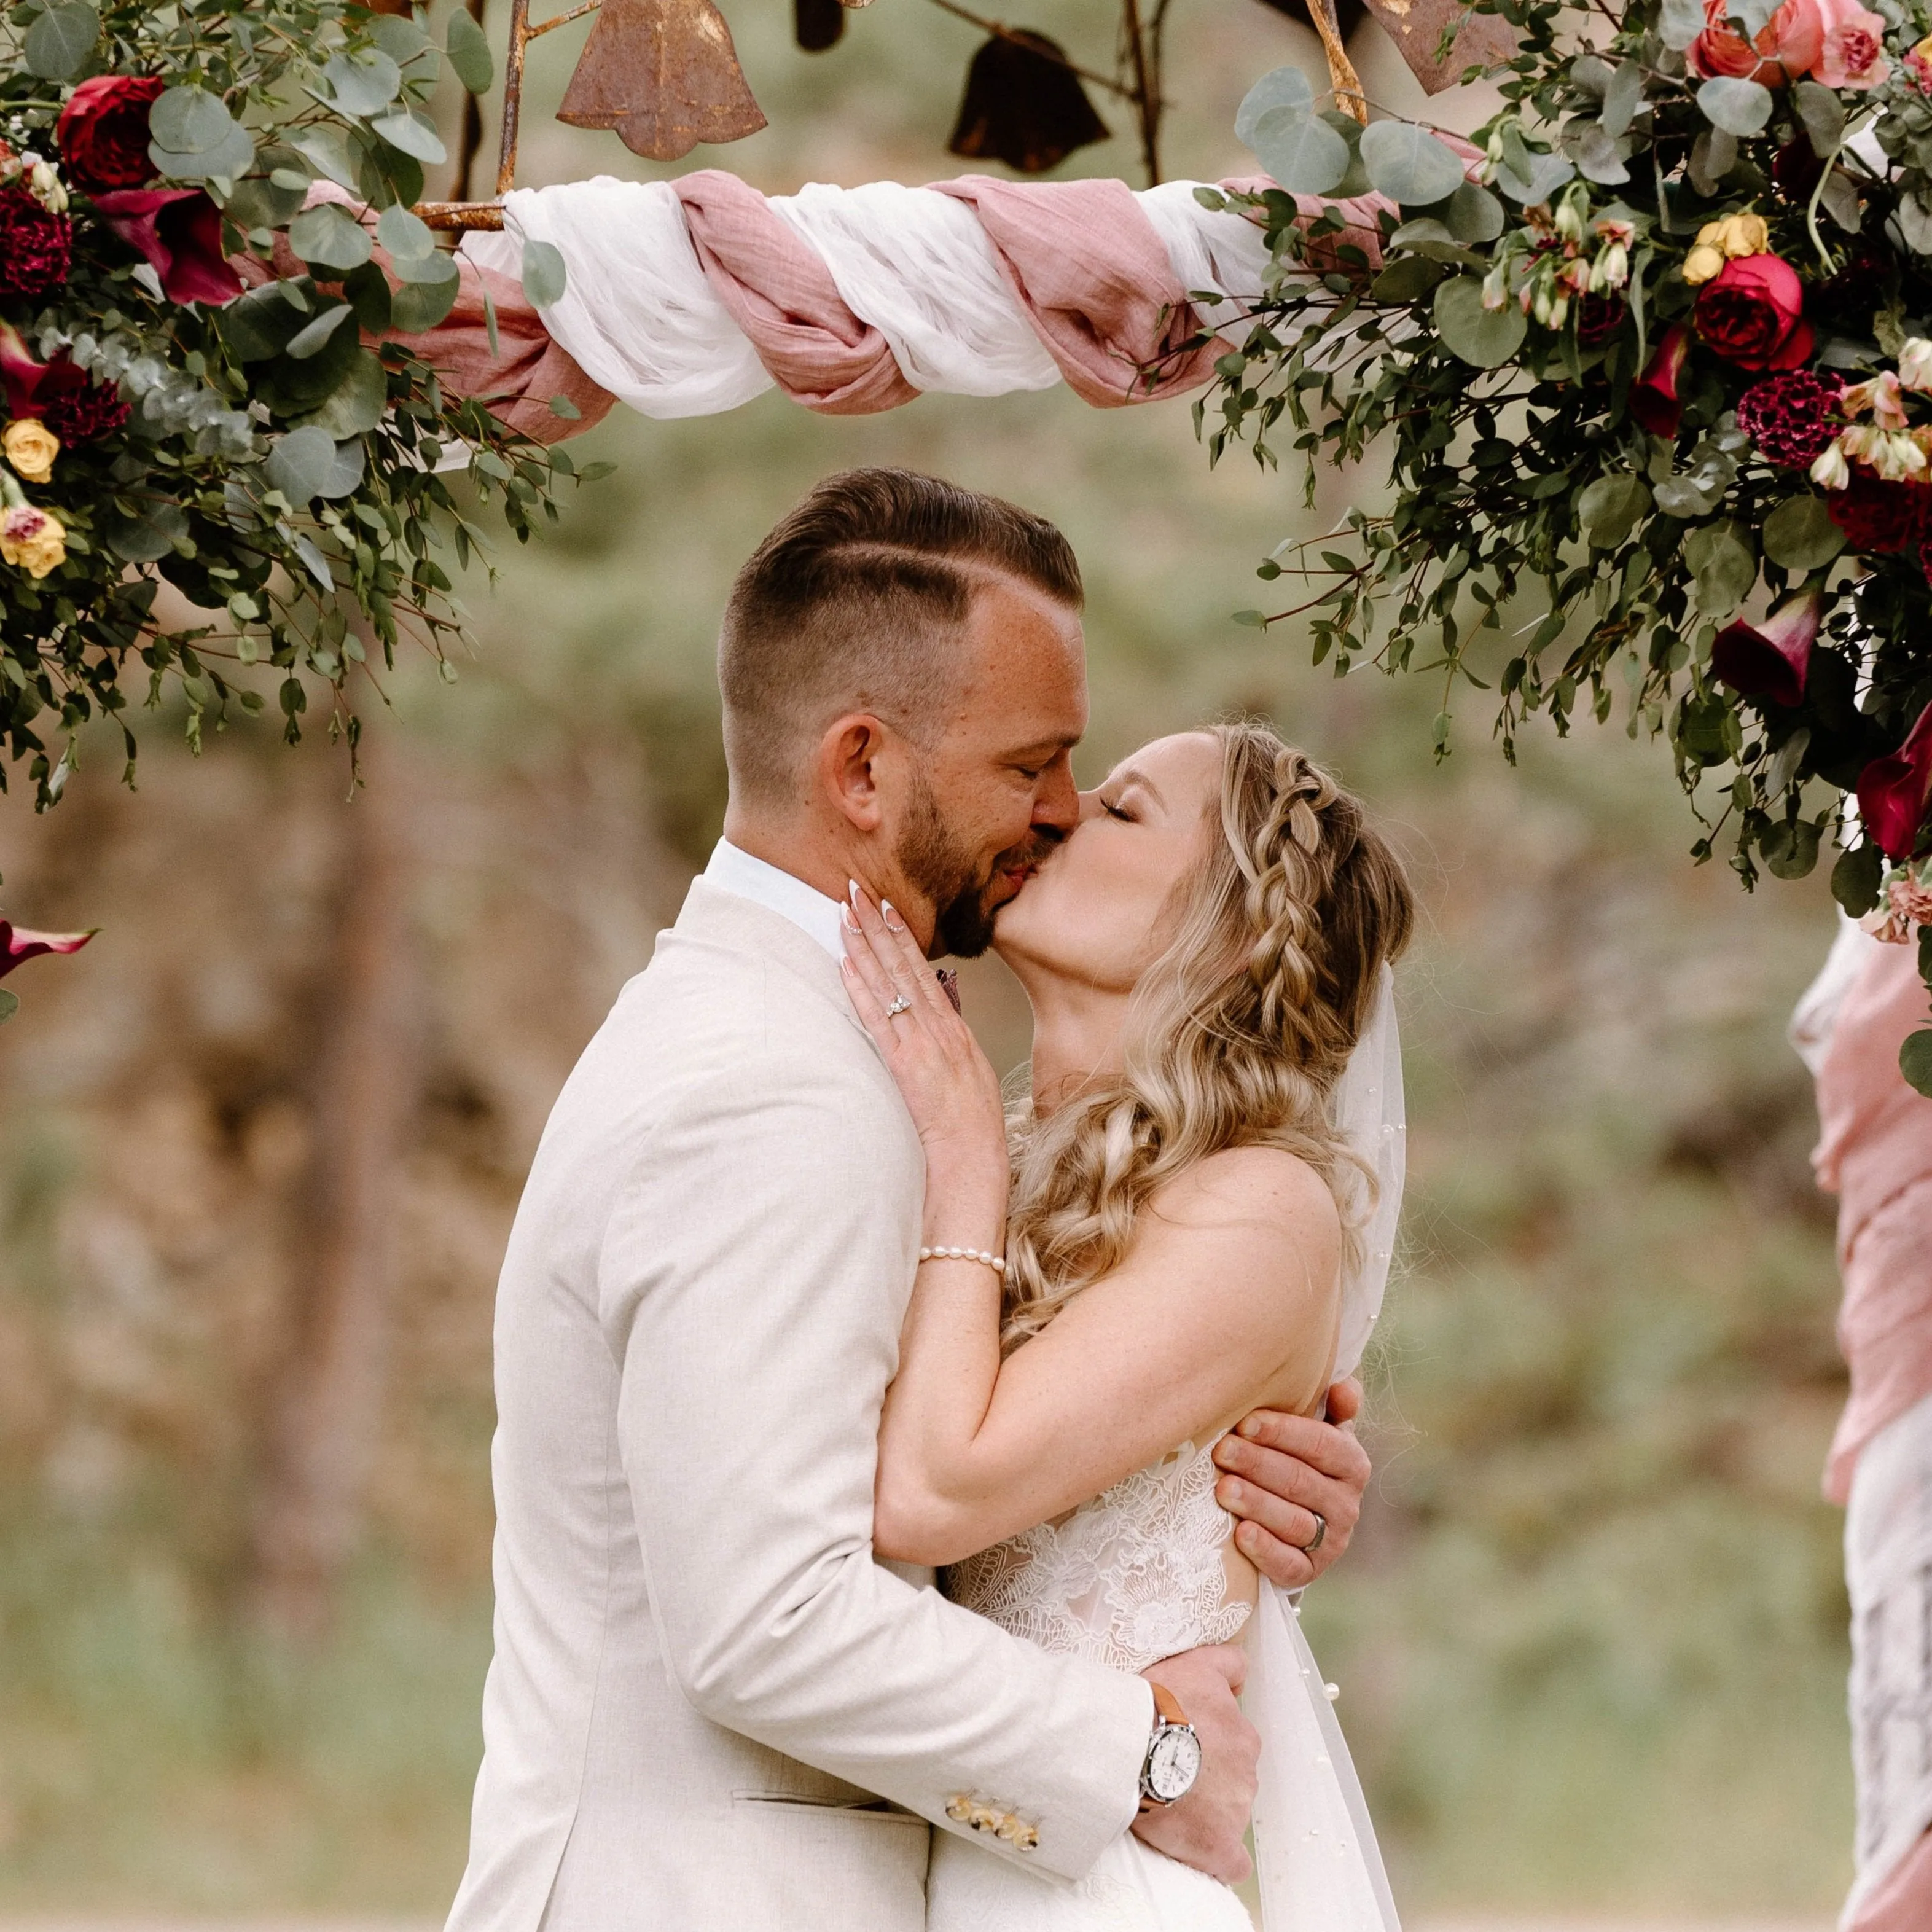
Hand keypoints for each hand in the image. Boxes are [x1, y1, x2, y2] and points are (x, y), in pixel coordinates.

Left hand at [840, 884, 1008, 1202]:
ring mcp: (921, 1043)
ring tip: (844, 913)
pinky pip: (877, 1020)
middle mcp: (938, 1027)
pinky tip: (846, 963)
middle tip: (855, 889)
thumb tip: (944, 991)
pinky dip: (861, 989)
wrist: (973, 1154)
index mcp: (954, 1027)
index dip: (900, 934)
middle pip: (902, 965)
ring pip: (887, 983)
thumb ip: (955, 1025)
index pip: (922, 969)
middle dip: (876, 925)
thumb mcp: (971, 1066)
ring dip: (863, 945)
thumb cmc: (973, 1120)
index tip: (883, 904)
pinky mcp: (903, 1064)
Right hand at [1131, 1644, 1258, 1883]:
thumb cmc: (1156, 1702)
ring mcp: (1235, 1811)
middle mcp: (1246, 1771)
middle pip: (1230, 1778)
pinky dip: (1218, 1858)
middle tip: (1168, 1771)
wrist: (1130, 1745)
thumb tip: (1242, 1680)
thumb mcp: (1195, 1664)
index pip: (1235, 1743)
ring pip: (1227, 1814)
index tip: (1183, 1745)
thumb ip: (1228, 1664)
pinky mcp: (1219, 1846)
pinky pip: (1231, 1862)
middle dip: (1206, 1777)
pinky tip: (1199, 1851)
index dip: (1210, 1745)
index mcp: (1241, 1734)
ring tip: (1166, 1804)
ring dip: (1205, 1811)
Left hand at [1212, 1377, 1370, 1589]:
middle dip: (1259, 1464)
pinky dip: (1265, 1550)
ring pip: (1294, 1522)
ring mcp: (1330, 1541)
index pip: (1321, 1444)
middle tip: (1222, 1450)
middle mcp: (1347, 1504)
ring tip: (1224, 1488)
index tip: (1245, 1422)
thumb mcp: (1317, 1429)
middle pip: (1301, 1481)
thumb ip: (1332, 1406)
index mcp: (1351, 1463)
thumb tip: (1343, 1387)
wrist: (1291, 1520)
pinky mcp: (1309, 1572)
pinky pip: (1289, 1565)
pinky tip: (1240, 1534)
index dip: (1283, 1432)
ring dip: (1258, 1504)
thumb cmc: (1296, 1457)